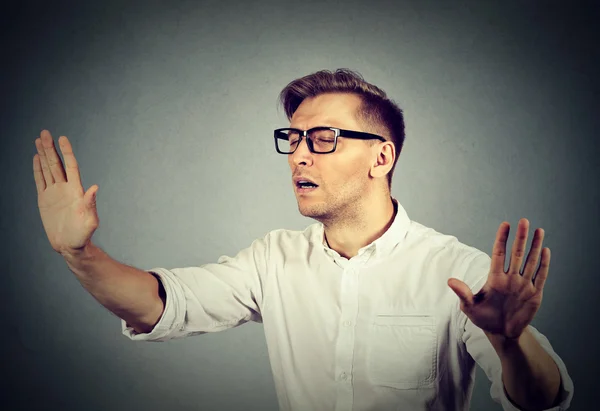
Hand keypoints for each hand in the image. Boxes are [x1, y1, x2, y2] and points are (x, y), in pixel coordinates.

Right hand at [33, 130, 99, 255]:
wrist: (71, 246)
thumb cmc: (83, 235)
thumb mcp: (90, 220)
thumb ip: (91, 204)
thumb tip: (94, 187)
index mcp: (76, 191)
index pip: (70, 166)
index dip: (66, 152)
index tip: (62, 138)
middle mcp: (65, 188)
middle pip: (56, 164)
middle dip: (50, 148)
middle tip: (44, 132)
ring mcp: (54, 193)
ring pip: (47, 169)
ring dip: (43, 154)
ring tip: (39, 140)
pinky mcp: (45, 200)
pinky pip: (40, 181)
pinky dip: (37, 169)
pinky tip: (36, 158)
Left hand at [447, 218, 549, 339]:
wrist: (501, 332)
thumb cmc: (483, 317)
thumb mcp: (469, 306)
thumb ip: (463, 293)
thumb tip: (450, 281)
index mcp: (495, 278)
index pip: (499, 253)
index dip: (502, 239)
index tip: (505, 224)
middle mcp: (510, 278)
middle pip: (516, 253)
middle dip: (520, 237)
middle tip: (524, 221)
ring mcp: (523, 285)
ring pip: (530, 261)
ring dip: (535, 246)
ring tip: (539, 230)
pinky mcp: (535, 294)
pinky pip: (540, 276)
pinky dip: (543, 264)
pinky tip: (545, 250)